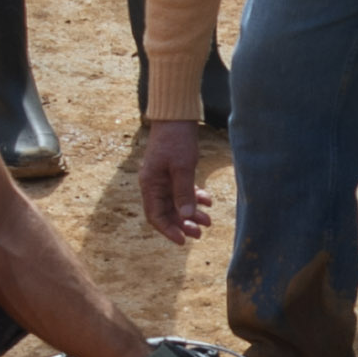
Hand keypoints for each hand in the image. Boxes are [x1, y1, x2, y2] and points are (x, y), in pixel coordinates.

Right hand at [134, 119, 215, 243]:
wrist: (177, 116)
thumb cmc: (176, 140)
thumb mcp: (182, 167)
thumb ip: (183, 193)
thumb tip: (185, 217)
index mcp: (150, 185)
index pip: (155, 216)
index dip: (168, 230)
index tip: (184, 240)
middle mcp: (154, 184)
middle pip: (167, 212)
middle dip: (183, 224)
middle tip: (201, 233)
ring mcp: (163, 178)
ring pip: (177, 203)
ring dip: (191, 213)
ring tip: (208, 221)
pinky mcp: (173, 172)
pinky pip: (183, 191)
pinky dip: (194, 197)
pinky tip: (207, 201)